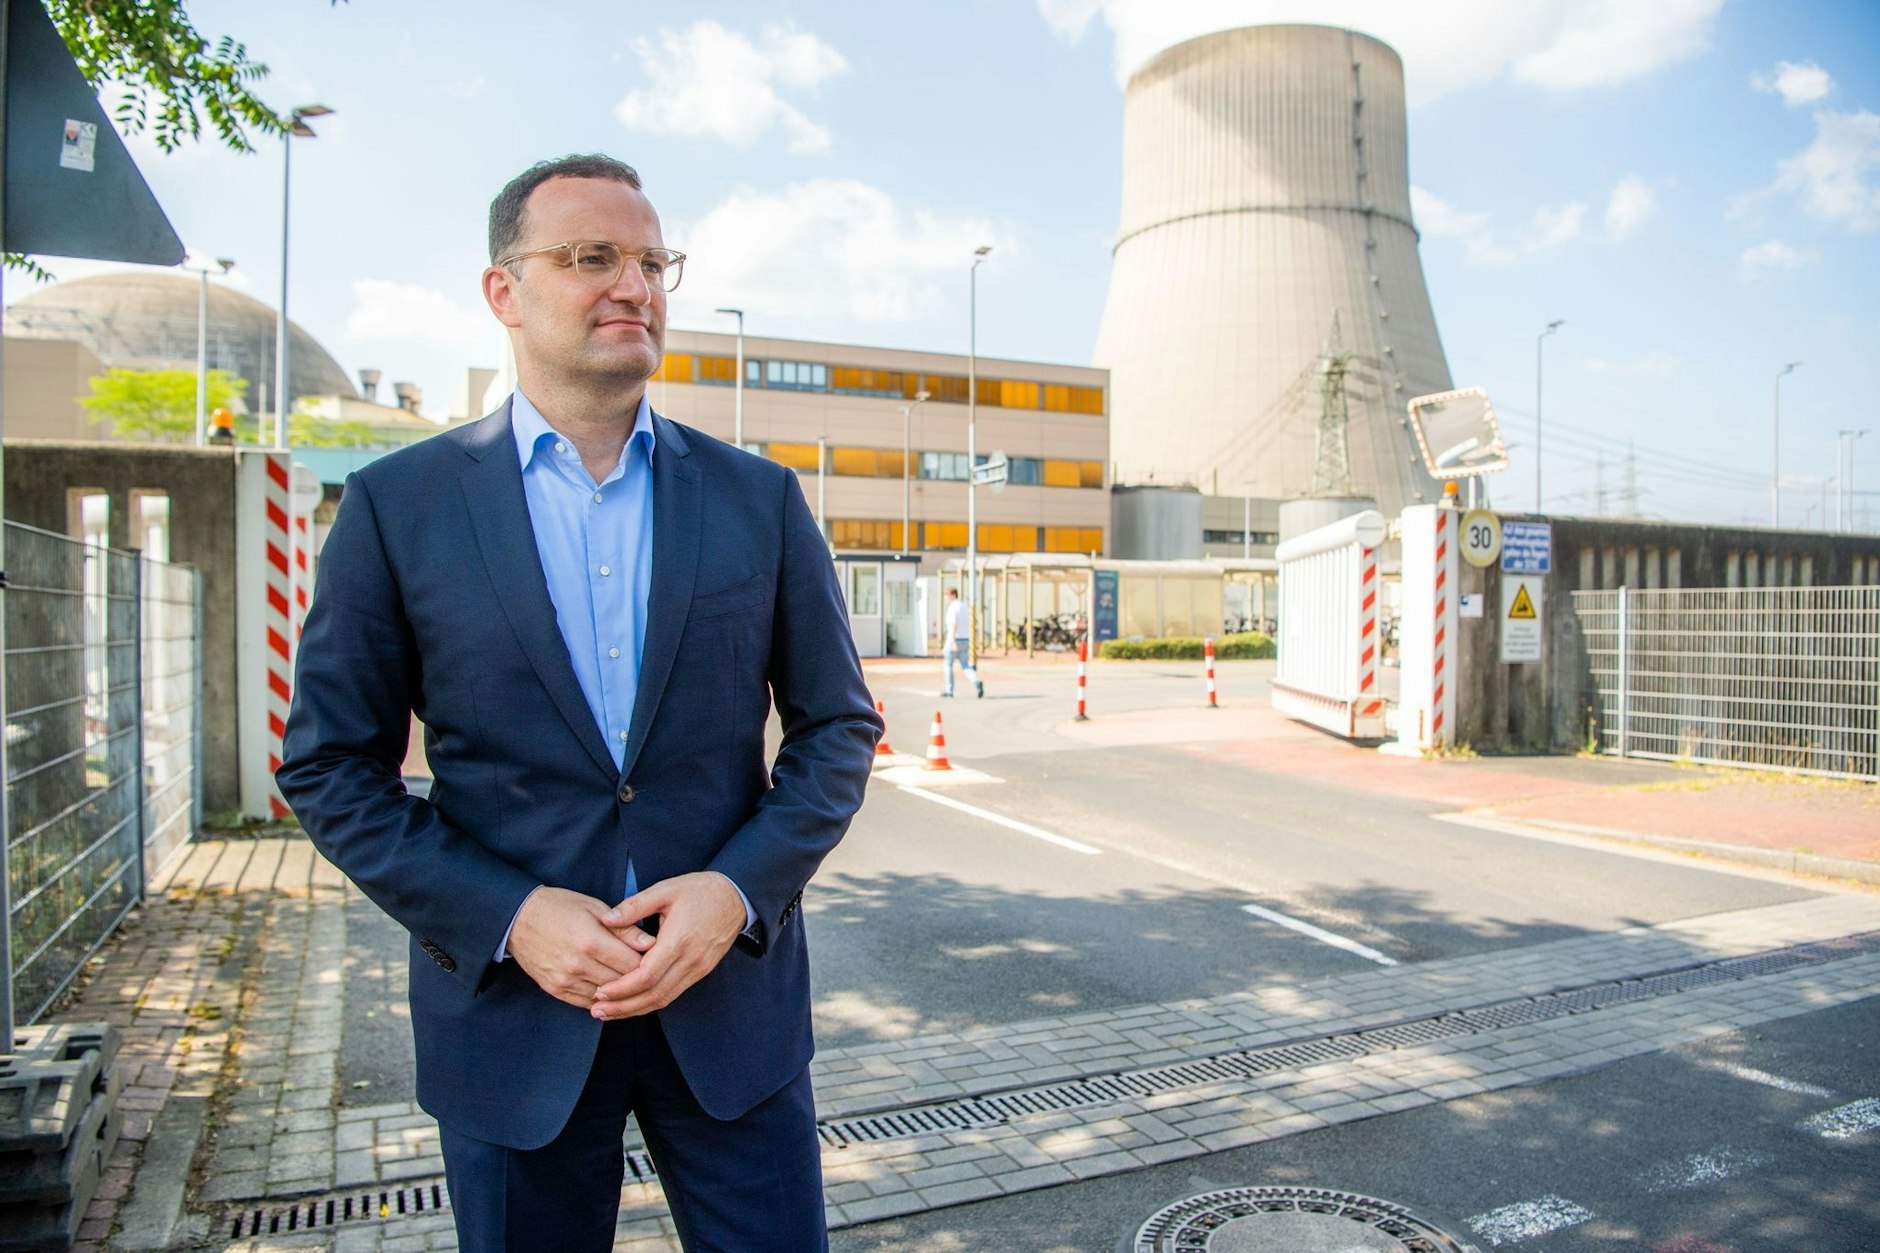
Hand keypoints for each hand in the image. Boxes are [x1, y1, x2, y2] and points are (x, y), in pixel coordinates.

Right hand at [505, 886, 655, 1009]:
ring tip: (631, 980)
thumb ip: (624, 929)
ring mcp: (565, 980)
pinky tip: (609, 987)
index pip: (633, 964)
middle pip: (622, 983)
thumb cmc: (560, 907)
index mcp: (591, 941)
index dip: (649, 963)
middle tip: (649, 971)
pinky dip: (602, 998)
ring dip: (621, 991)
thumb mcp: (595, 908)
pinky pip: (587, 1003)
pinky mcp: (555, 989)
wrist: (518, 918)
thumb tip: (651, 943)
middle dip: (638, 979)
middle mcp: (578, 965)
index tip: (656, 957)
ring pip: (606, 997)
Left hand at [589, 872, 745, 1019]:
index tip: (599, 991)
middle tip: (597, 1011)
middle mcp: (690, 960)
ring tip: (609, 1013)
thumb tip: (607, 920)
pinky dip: (651, 1002)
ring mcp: (698, 968)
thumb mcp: (665, 890)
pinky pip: (673, 993)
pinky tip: (633, 1003)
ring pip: (664, 999)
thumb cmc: (698, 890)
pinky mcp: (701, 971)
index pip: (647, 975)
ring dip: (635, 1009)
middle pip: (654, 994)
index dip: (622, 988)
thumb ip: (635, 905)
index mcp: (679, 940)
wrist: (735, 896)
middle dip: (623, 1006)